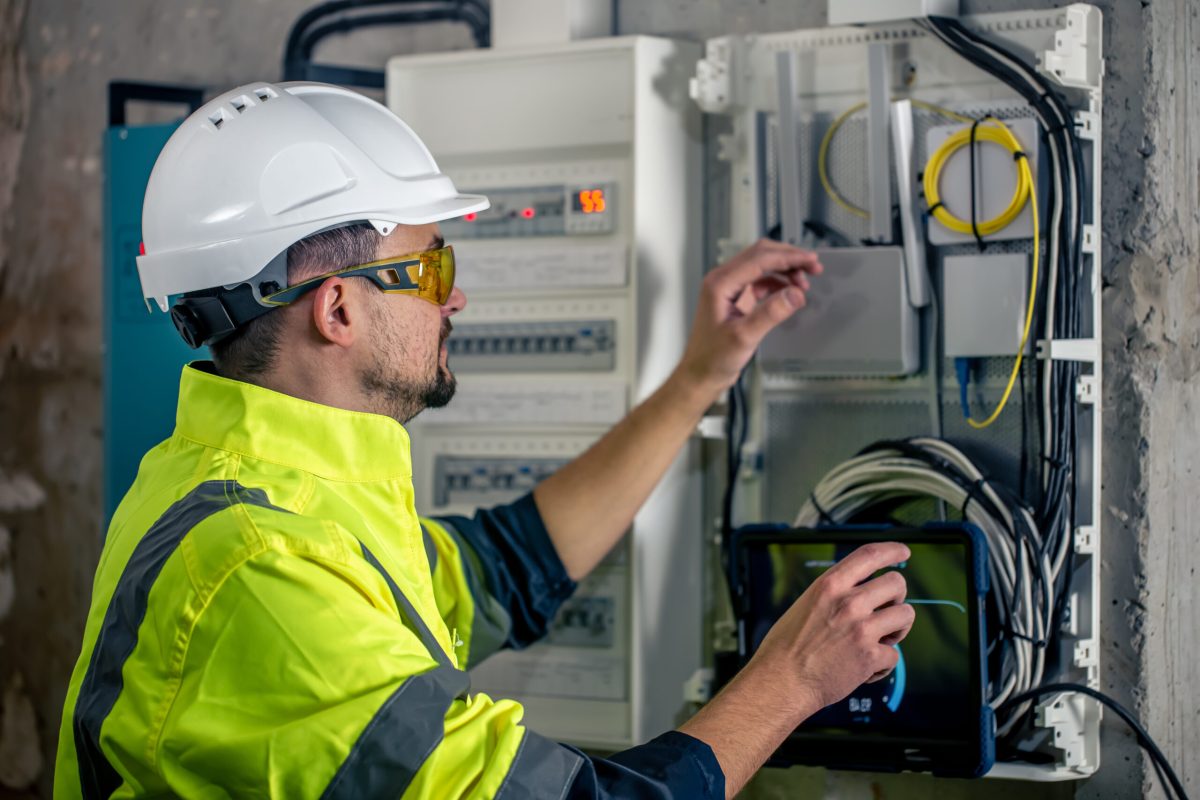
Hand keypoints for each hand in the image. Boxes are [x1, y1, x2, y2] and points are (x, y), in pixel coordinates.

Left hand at [674, 239, 822, 402]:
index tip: (810, 260)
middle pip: (761, 255)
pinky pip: (761, 281)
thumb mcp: (744, 336)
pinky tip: (790, 292)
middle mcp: (723, 280)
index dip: (788, 257)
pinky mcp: (736, 298)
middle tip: (813, 266)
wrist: (702, 373)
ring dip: (785, 269)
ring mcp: (730, 288)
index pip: (759, 259)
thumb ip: (770, 313)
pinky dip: (778, 282)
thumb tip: (794, 294)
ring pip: (762, 266)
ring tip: (804, 282)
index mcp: (720, 283)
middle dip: (789, 258)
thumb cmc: (712, 358)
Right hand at [748, 542, 915, 718]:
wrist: (781, 681)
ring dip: (897, 629)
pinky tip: (865, 668)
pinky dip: (882, 665)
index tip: (903, 552)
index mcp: (830, 585)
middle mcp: (849, 603)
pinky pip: (895, 655)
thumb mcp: (805, 604)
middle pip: (897, 583)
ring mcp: (862, 629)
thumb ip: (834, 594)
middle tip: (886, 611)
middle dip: (897, 597)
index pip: (870, 555)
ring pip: (906, 615)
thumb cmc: (786, 648)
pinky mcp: (870, 656)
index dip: (892, 550)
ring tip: (880, 640)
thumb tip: (859, 592)